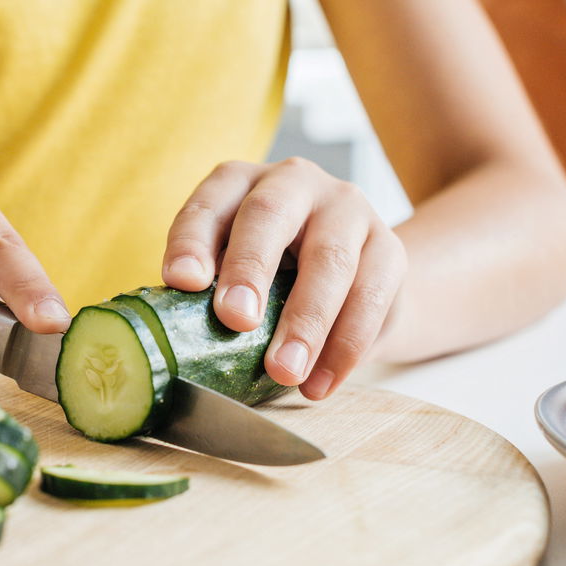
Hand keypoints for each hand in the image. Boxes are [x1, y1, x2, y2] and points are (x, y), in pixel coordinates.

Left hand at [161, 158, 405, 398]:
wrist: (356, 280)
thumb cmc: (273, 278)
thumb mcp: (234, 274)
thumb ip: (210, 294)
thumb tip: (175, 342)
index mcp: (240, 183)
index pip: (209, 204)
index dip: (192, 241)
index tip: (182, 282)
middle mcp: (293, 182)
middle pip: (269, 214)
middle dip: (250, 268)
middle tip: (235, 320)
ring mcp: (347, 209)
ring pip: (330, 259)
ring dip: (305, 322)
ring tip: (284, 372)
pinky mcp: (389, 246)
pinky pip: (372, 295)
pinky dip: (345, 346)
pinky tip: (320, 383)